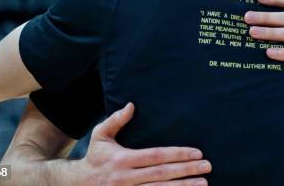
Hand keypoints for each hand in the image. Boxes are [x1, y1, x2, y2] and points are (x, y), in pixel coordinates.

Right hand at [78, 103, 210, 185]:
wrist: (76, 185)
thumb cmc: (94, 157)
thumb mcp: (100, 136)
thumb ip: (115, 120)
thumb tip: (131, 105)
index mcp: (122, 160)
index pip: (156, 156)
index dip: (178, 154)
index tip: (197, 152)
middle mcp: (126, 179)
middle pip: (162, 174)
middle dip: (187, 171)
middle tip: (207, 166)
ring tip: (203, 183)